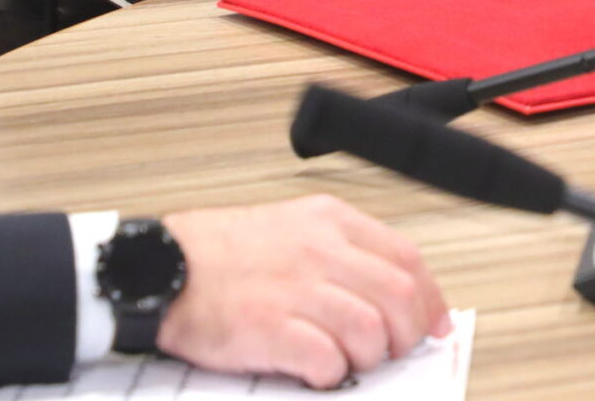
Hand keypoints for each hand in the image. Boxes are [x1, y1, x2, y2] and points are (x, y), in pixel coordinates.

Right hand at [157, 195, 449, 388]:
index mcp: (330, 221)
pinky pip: (328, 359)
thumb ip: (344, 252)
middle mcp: (320, 250)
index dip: (430, 298)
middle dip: (406, 333)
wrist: (159, 267)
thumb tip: (392, 292)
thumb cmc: (221, 253)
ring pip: (370, 330)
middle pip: (398, 296)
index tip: (434, 324)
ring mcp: (296, 289)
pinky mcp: (270, 327)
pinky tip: (316, 370)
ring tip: (348, 361)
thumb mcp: (293, 227)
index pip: (406, 258)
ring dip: (368, 357)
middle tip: (392, 351)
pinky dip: (331, 373)